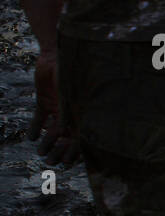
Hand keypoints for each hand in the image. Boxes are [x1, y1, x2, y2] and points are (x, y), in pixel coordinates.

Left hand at [27, 50, 78, 165]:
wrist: (56, 53)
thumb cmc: (70, 72)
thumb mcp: (70, 94)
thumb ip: (68, 112)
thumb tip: (68, 134)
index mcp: (83, 113)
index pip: (81, 137)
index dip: (75, 151)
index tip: (68, 163)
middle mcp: (71, 113)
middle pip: (68, 138)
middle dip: (60, 151)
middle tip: (51, 163)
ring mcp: (57, 107)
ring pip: (54, 131)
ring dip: (48, 143)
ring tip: (40, 154)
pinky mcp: (44, 101)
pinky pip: (39, 118)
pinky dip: (35, 127)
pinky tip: (30, 138)